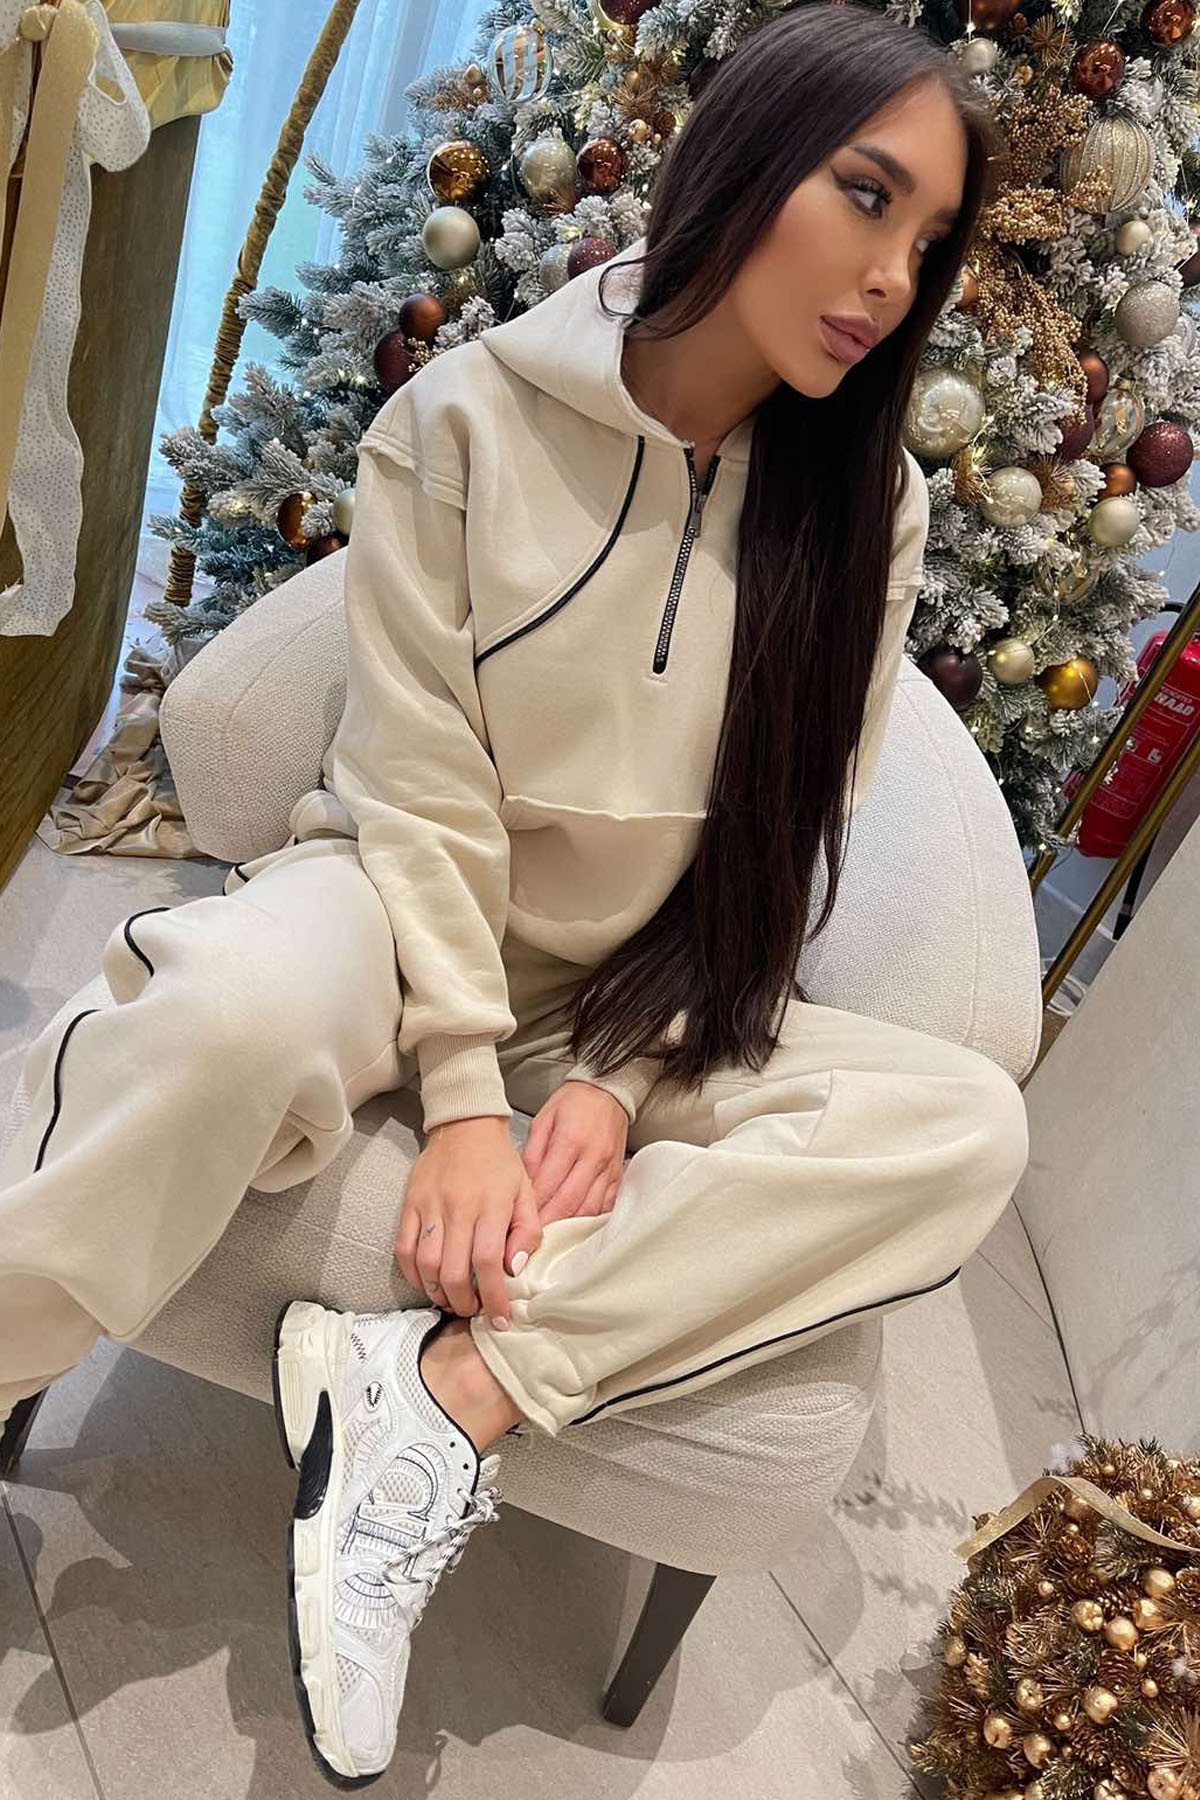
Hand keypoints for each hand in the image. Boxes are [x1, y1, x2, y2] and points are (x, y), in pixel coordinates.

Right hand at [395, 1117, 542, 1323]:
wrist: (465, 1125)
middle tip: (473, 1311)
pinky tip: (427, 1283)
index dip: (494, 1296)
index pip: (489, 1261)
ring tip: (452, 1300)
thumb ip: (527, 1231)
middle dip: (464, 1302)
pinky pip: (403, 1249)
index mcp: (491, 1205)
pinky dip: (413, 1274)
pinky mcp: (409, 1204)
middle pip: (454, 1270)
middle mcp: (458, 1207)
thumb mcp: (526, 1192)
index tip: (501, 1317)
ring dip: (438, 1293)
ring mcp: (429, 1206)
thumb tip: (514, 1269)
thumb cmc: (500, 1163)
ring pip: (426, 1264)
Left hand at [518, 1079, 627, 1230]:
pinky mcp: (618, 1175)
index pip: (548, 1183)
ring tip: (550, 1237)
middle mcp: (592, 1157)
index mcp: (570, 1140)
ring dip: (568, 1226)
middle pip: (568, 1201)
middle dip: (548, 1222)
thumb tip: (524, 1185)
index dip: (533, 1206)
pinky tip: (576, 1227)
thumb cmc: (573, 1103)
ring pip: (588, 1208)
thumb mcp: (543, 1119)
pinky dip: (589, 1219)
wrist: (607, 1092)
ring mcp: (608, 1168)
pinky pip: (606, 1205)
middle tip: (531, 1238)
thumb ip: (532, 1153)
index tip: (520, 1221)